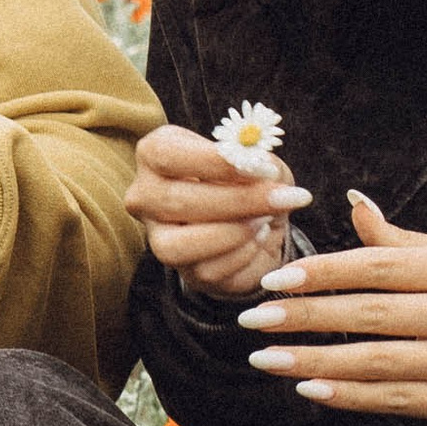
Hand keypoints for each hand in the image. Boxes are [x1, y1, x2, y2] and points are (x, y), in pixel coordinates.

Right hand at [130, 122, 314, 300]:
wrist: (255, 221)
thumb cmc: (248, 181)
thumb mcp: (259, 161)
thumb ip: (260, 163)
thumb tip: (262, 171)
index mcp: (155, 154)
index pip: (167, 155)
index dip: (214, 162)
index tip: (258, 167)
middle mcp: (144, 196)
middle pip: (177, 202)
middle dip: (237, 201)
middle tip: (282, 197)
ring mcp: (158, 238)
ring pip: (181, 245)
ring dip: (234, 233)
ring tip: (265, 220)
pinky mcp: (183, 271)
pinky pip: (207, 269)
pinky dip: (241, 254)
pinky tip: (257, 239)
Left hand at [237, 190, 426, 425]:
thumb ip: (403, 241)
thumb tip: (353, 203)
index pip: (378, 265)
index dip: (323, 272)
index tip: (276, 277)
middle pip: (369, 312)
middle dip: (304, 315)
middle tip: (253, 317)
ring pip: (375, 360)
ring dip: (313, 359)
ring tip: (266, 357)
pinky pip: (394, 399)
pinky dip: (348, 394)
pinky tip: (309, 387)